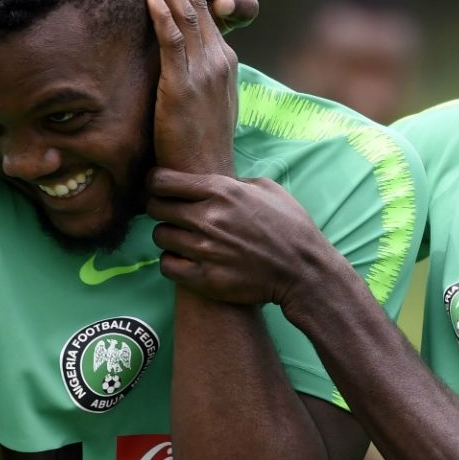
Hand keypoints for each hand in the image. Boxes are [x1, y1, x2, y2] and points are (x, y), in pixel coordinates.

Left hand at [147, 168, 337, 308]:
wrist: (303, 271)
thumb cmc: (290, 226)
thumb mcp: (267, 188)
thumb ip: (234, 181)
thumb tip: (213, 180)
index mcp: (221, 190)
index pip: (162, 181)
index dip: (155, 182)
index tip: (159, 187)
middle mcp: (208, 218)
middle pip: (155, 208)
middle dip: (159, 208)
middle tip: (171, 214)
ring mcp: (204, 250)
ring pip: (160, 236)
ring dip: (168, 236)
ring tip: (183, 238)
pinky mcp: (204, 278)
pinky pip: (166, 266)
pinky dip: (172, 261)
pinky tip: (185, 259)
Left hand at [148, 0, 238, 175]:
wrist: (204, 180)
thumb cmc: (195, 146)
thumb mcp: (198, 101)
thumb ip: (188, 74)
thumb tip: (171, 58)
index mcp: (223, 61)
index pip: (205, 9)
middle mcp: (219, 60)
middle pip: (198, 2)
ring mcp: (205, 72)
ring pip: (187, 14)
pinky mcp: (184, 87)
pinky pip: (173, 42)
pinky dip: (161, 15)